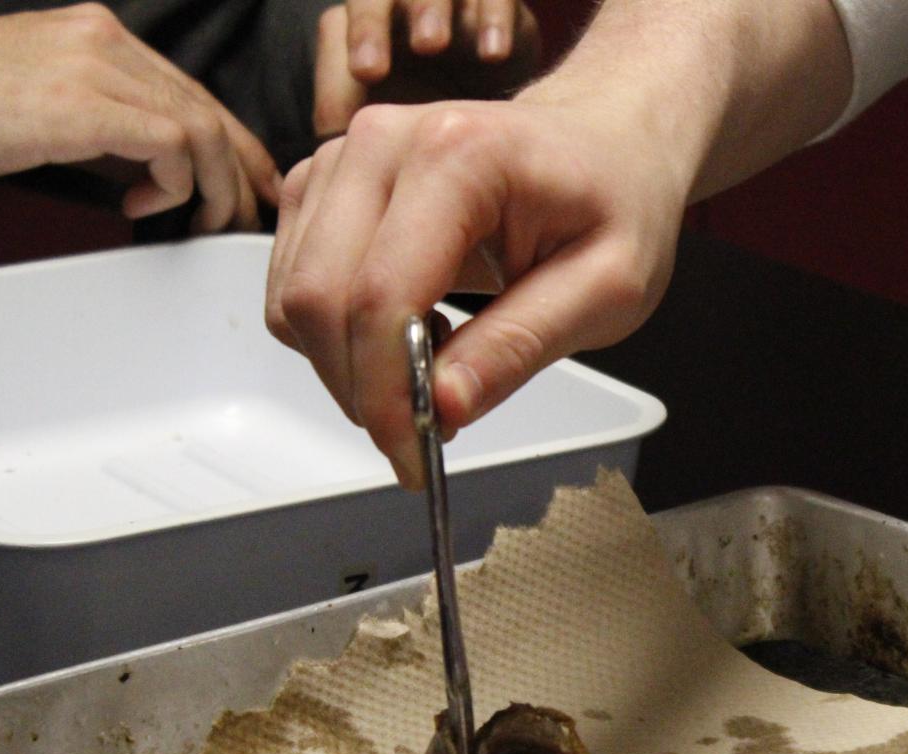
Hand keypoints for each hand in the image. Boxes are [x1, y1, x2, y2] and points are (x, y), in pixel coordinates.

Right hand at [0, 4, 281, 230]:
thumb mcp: (43, 110)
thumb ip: (103, 127)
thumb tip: (152, 173)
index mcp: (96, 34)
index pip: (188, 89)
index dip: (231, 143)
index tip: (247, 186)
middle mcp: (103, 39)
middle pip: (205, 107)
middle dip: (240, 169)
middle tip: (247, 218)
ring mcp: (94, 66)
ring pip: (199, 127)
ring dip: (214, 186)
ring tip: (201, 223)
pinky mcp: (82, 104)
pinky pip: (170, 144)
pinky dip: (176, 184)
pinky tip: (146, 206)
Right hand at [266, 95, 685, 486]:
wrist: (602, 144)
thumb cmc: (614, 203)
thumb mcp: (607, 290)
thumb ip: (519, 348)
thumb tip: (441, 407)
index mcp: (459, 156)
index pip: (381, 295)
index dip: (385, 393)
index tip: (414, 457)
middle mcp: (383, 142)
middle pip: (318, 300)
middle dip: (361, 390)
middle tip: (424, 430)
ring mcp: (342, 158)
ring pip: (295, 300)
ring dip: (349, 364)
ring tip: (437, 357)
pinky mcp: (323, 184)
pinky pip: (294, 286)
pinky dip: (338, 334)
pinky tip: (410, 325)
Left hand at [312, 0, 541, 136]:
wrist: (511, 129)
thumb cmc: (437, 134)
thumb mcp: (395, 146)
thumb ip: (355, 151)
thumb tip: (316, 175)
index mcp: (366, 41)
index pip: (340, 27)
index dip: (345, 50)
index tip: (363, 77)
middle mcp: (402, 13)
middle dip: (370, 27)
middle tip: (372, 67)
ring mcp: (450, 2)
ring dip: (428, 9)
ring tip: (431, 45)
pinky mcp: (497, 3)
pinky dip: (493, 18)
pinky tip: (494, 55)